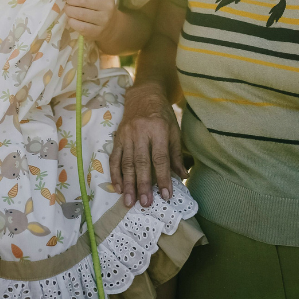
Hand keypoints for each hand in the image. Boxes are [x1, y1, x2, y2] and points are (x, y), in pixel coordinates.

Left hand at [61, 0, 116, 41]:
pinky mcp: (97, 31)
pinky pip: (79, 25)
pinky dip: (71, 21)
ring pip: (80, 13)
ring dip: (69, 10)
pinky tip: (72, 19)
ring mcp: (103, 20)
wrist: (111, 26)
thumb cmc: (99, 6)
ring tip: (68, 10)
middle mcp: (107, 5)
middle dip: (70, 0)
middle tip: (68, 1)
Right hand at [109, 82, 187, 207]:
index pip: (161, 158)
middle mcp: (141, 132)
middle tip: (145, 203)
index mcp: (159, 129)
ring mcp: (127, 134)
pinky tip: (118, 188)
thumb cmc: (162, 114)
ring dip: (128, 184)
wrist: (143, 95)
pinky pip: (114, 157)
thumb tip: (184, 175)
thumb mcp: (174, 130)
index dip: (163, 177)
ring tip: (129, 202)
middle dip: (143, 184)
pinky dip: (115, 174)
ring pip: (126, 162)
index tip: (166, 195)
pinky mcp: (117, 137)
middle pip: (141, 162)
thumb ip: (176, 154)